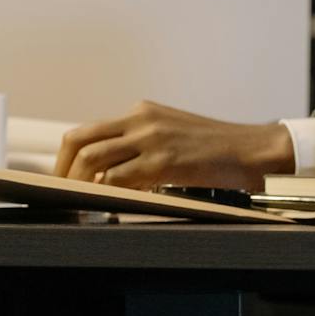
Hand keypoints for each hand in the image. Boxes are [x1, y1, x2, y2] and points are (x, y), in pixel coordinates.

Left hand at [54, 100, 292, 191]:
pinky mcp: (164, 162)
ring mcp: (151, 140)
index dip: (66, 157)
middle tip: (61, 192)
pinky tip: (106, 204)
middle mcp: (140, 120)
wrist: (253, 149)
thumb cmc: (213, 147)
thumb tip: (106, 170)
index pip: (86, 131)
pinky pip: (121, 177)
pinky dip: (107, 192)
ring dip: (81, 183)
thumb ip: (138, 143)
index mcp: (139, 111)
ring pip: (95, 159)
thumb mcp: (169, 132)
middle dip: (63, 170)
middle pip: (80, 141)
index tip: (61, 177)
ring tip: (80, 201)